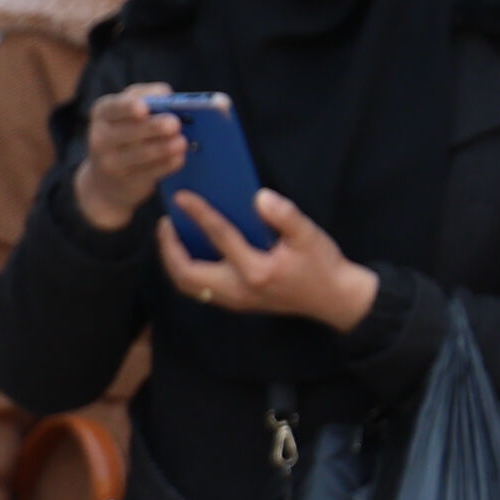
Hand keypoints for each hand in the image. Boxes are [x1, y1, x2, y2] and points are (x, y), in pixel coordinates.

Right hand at [66, 92, 189, 235]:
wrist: (106, 179)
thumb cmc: (125, 132)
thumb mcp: (127, 110)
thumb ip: (146, 96)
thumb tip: (166, 94)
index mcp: (102, 112)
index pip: (114, 107)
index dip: (129, 107)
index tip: (144, 108)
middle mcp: (101, 137)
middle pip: (130, 131)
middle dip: (154, 127)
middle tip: (174, 124)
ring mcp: (111, 163)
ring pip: (141, 154)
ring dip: (164, 148)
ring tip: (182, 142)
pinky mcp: (126, 182)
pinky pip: (150, 172)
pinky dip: (167, 164)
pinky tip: (179, 158)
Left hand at [154, 184, 381, 332]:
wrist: (334, 299)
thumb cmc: (322, 265)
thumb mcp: (310, 235)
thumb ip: (285, 215)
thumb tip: (259, 197)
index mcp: (257, 271)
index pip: (220, 237)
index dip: (198, 214)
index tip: (182, 197)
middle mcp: (239, 290)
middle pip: (187, 275)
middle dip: (169, 249)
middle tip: (165, 223)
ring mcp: (234, 300)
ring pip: (189, 286)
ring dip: (174, 262)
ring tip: (171, 235)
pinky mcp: (236, 302)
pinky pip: (200, 288)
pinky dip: (187, 270)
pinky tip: (188, 250)